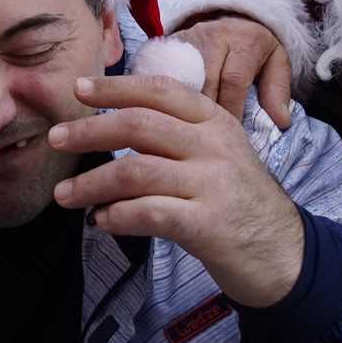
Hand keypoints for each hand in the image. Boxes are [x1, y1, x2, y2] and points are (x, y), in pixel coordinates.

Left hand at [49, 74, 304, 306]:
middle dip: (90, 130)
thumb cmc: (239, 203)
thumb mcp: (219, 155)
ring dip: (92, 183)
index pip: (160, 90)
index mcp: (215, 121)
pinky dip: (117, 216)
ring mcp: (212, 185)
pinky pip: (149, 213)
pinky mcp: (208, 225)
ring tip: (65, 195)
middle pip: (139, 124)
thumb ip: (177, 136)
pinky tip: (103, 220)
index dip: (116, 87)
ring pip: (136, 171)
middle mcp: (214, 146)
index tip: (79, 88)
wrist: (285, 255)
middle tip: (56, 138)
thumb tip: (112, 125)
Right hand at [169, 16, 292, 128]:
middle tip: (209, 135)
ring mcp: (189, 38)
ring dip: (185, 106)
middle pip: (205, 82)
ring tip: (190, 128)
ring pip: (183, 80)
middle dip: (206, 113)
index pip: (234, 80)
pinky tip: (171, 112)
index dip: (231, 110)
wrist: (232, 18)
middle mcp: (215, 35)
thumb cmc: (255, 49)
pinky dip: (168, 95)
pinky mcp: (170, 42)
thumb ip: (279, 91)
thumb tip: (282, 121)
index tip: (230, 133)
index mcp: (246, 40)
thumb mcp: (276, 63)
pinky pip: (166, 73)